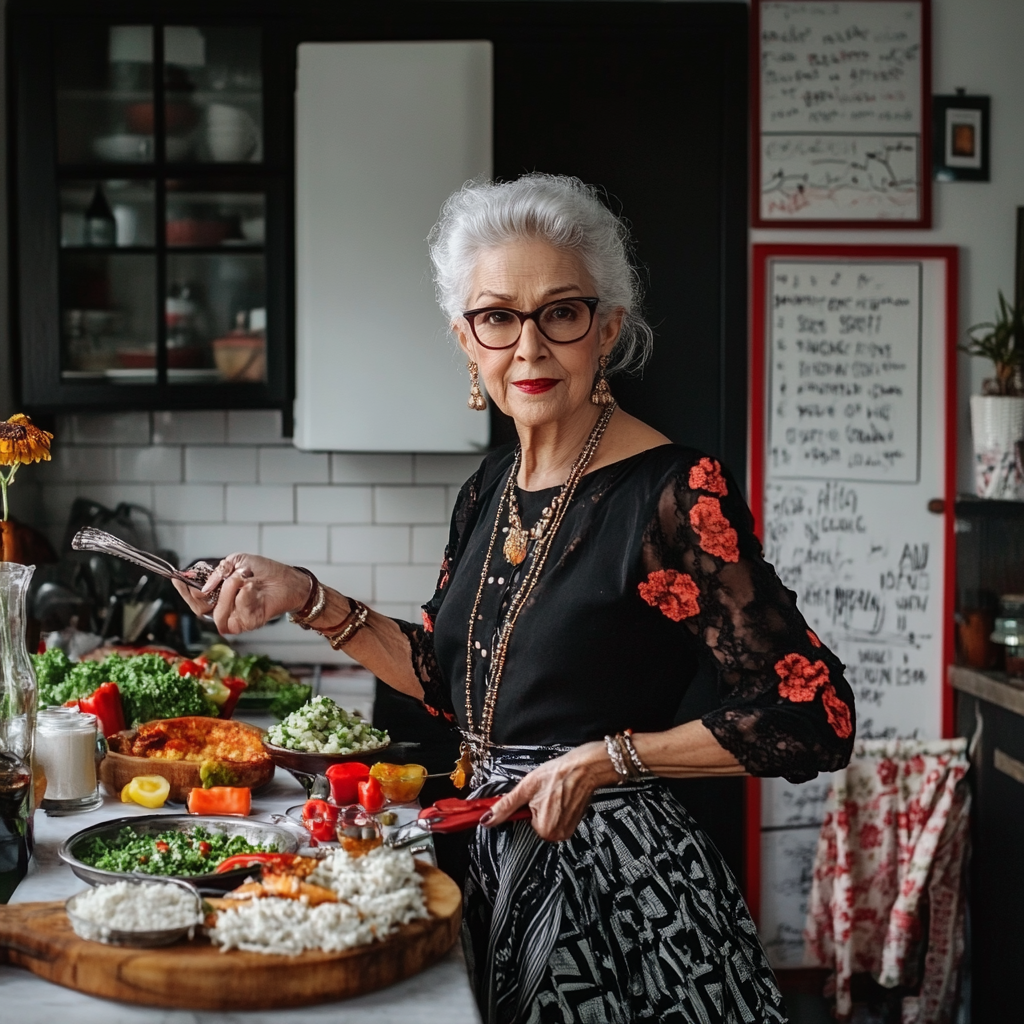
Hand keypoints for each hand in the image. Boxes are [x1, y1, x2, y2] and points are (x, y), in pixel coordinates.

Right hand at [171, 553, 310, 635]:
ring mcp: (236, 617)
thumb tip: (204, 587)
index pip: (195, 599)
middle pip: (200, 611)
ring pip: (218, 614)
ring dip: (228, 593)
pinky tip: (252, 586)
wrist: (287, 578)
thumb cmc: (264, 570)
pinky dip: (244, 597)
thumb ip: (218, 572)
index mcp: (217, 595)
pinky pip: (238, 615)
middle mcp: (224, 608)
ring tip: (241, 578)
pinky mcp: (249, 623)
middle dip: (202, 594)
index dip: (184, 590)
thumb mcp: (237, 562)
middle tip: (215, 578)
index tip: (179, 578)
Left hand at [482, 741, 616, 841]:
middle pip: (534, 823)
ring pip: (546, 820)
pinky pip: (557, 818)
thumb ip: (505, 806)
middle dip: (535, 808)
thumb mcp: (526, 788)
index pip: (522, 824)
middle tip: (543, 793)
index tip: (530, 797)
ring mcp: (567, 830)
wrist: (585, 767)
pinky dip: (556, 808)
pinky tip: (560, 796)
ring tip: (553, 793)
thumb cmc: (558, 774)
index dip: (524, 808)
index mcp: (544, 830)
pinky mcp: (574, 823)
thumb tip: (487, 820)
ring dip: (545, 808)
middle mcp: (557, 835)